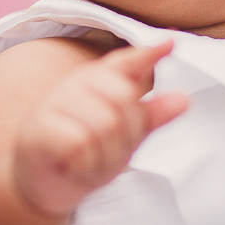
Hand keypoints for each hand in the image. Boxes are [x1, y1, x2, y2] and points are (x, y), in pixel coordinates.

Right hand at [11, 41, 188, 216]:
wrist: (43, 181)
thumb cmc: (86, 151)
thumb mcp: (125, 135)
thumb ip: (150, 115)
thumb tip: (184, 100)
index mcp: (99, 78)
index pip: (127, 61)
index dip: (148, 53)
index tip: (172, 42)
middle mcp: (76, 83)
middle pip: (123, 100)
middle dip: (126, 137)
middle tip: (110, 153)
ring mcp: (54, 102)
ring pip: (104, 126)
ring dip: (105, 157)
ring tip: (92, 162)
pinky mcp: (39, 127)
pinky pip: (80, 145)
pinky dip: (85, 165)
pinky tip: (76, 167)